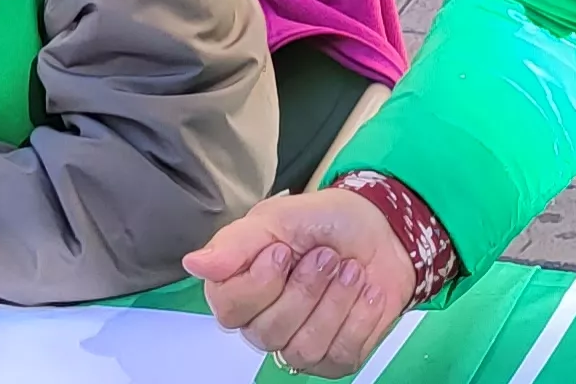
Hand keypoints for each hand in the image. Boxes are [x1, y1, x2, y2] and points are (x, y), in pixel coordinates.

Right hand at [186, 190, 411, 377]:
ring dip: (335, 301)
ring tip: (350, 270)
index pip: (228, 308)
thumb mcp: (279, 218)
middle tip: (326, 255)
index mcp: (241, 287)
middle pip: (268, 331)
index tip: (280, 249)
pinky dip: (360, 317)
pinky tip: (366, 291)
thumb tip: (194, 264)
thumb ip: (236, 243)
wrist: (380, 230)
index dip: (258, 283)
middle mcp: (263, 321)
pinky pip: (340, 354)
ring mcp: (298, 344)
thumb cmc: (326, 222)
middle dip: (305, 287)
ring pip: (304, 347)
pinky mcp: (334, 357)